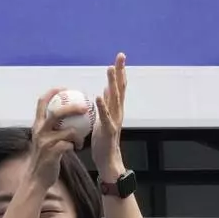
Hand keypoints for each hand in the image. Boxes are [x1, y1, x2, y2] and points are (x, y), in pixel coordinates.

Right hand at [28, 87, 87, 191]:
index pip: (42, 103)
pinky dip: (76, 145)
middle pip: (57, 113)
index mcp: (37, 125)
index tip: (63, 88)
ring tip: (82, 138)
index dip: (52, 92)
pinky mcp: (53, 153)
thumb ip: (50, 128)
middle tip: (85, 107)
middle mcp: (40, 131)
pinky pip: (70, 144)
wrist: (36, 178)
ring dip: (78, 134)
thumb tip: (62, 116)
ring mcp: (46, 142)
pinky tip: (77, 148)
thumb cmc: (43, 158)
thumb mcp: (42, 139)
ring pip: (68, 130)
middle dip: (72, 108)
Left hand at [92, 52, 126, 180]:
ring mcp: (115, 120)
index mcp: (115, 109)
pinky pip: (105, 115)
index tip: (119, 58)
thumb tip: (103, 91)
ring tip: (110, 69)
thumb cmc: (104, 141)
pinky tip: (98, 95)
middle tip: (120, 56)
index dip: (119, 72)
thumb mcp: (103, 119)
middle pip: (120, 88)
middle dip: (120, 71)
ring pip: (114, 98)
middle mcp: (118, 112)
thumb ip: (105, 105)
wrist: (108, 161)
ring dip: (112, 82)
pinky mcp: (109, 129)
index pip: (118, 87)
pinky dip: (102, 105)